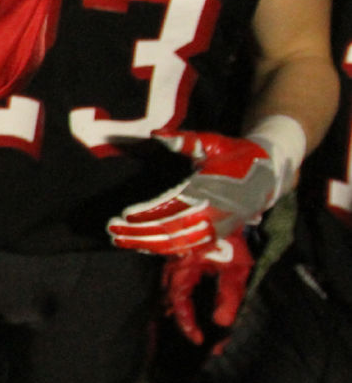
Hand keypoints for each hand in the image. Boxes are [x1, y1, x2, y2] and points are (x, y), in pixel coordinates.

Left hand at [106, 130, 282, 254]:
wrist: (270, 173)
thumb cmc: (237, 154)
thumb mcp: (213, 142)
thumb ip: (185, 140)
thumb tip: (156, 134)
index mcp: (210, 191)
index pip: (172, 206)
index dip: (148, 213)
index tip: (124, 214)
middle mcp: (213, 214)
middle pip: (171, 229)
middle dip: (139, 232)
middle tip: (112, 229)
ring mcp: (216, 228)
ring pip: (177, 242)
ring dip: (146, 243)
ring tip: (120, 240)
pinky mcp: (217, 235)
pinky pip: (187, 247)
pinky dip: (164, 248)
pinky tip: (142, 246)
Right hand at [162, 231, 253, 348]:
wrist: (225, 204)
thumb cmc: (230, 237)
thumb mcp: (236, 269)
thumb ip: (228, 297)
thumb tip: (221, 323)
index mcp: (185, 269)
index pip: (180, 302)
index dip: (188, 323)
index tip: (198, 339)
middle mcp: (172, 262)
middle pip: (168, 293)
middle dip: (176, 313)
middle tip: (188, 328)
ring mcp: (172, 253)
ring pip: (165, 282)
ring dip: (170, 300)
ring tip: (176, 313)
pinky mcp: (177, 246)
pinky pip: (168, 269)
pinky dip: (171, 284)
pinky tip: (178, 289)